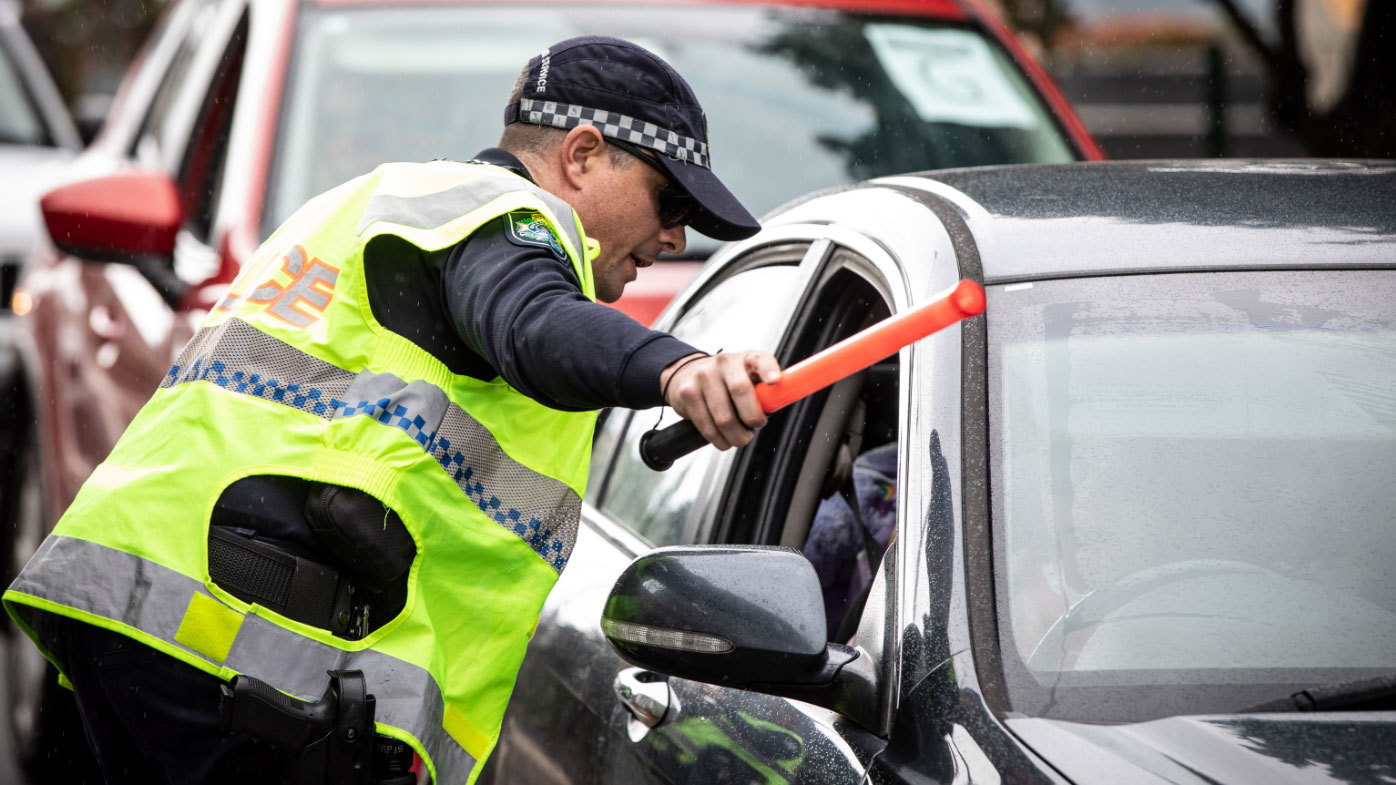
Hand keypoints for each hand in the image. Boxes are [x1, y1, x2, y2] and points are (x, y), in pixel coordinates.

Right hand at [660, 351, 781, 449]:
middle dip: (752, 418)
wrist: (688, 373)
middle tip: (755, 427)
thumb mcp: (750, 377)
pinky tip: (724, 439)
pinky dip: (718, 440)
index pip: (760, 360)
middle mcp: (724, 362)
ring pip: (723, 418)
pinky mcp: (688, 393)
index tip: (775, 381)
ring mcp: (703, 376)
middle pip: (740, 392)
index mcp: (746, 358)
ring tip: (740, 437)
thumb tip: (781, 405)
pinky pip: (707, 426)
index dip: (769, 369)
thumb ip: (766, 390)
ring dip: (736, 436)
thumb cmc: (728, 380)